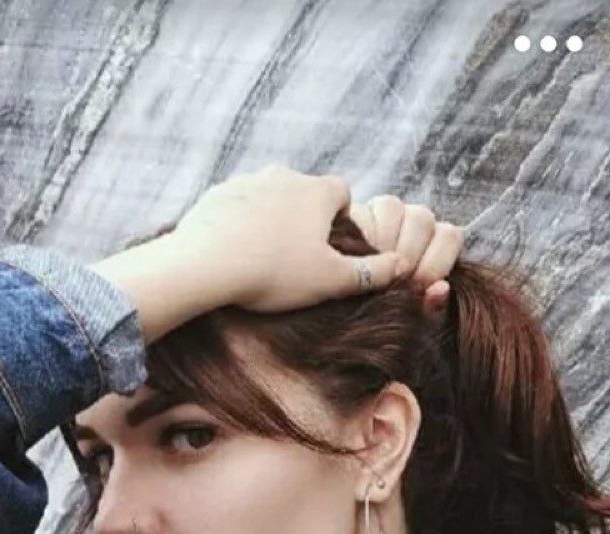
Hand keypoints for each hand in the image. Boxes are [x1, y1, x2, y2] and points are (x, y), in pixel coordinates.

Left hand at [171, 165, 460, 315]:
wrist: (208, 263)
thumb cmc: (274, 273)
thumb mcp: (330, 281)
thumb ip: (369, 274)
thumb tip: (401, 267)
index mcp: (317, 191)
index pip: (342, 194)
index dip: (341, 221)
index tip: (331, 247)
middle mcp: (284, 175)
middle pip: (304, 194)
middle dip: (304, 220)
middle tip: (296, 258)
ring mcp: (247, 182)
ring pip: (268, 198)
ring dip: (270, 221)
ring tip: (263, 258)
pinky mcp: (216, 195)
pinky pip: (235, 208)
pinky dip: (239, 226)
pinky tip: (234, 254)